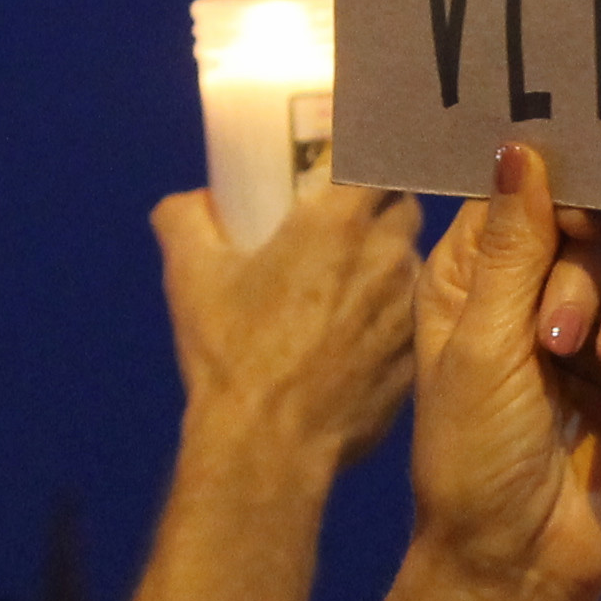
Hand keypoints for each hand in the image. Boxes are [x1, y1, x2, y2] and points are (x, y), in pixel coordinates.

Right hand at [153, 177, 419, 472]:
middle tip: (345, 226)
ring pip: (411, 264)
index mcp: (336, 224)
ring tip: (348, 287)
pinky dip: (390, 320)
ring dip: (387, 265)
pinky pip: (411, 321)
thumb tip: (190, 202)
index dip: (367, 157)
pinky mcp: (414, 357)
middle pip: (404, 208)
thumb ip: (186, 219)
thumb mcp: (191, 276)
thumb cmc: (231, 356)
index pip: (378, 159)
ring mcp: (407, 310)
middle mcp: (384, 257)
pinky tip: (356, 339)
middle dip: (379, 209)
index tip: (350, 164)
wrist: (267, 444)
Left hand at [404, 142, 600, 600]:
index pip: (521, 194)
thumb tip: (521, 148)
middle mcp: (536, 290)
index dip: (550, 191)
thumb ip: (511, 247)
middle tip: (560, 335)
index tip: (571, 214)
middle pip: (588, 220)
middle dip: (584, 266)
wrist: (524, 560)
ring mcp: (598, 325)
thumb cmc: (474, 458)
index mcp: (474, 278)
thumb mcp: (479, 345)